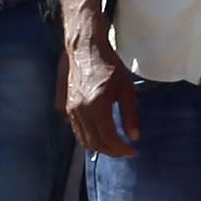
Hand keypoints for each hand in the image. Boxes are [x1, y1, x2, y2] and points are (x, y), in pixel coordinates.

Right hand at [61, 28, 139, 158]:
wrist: (84, 48)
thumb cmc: (108, 65)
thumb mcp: (126, 88)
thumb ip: (130, 114)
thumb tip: (134, 137)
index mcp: (96, 106)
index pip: (108, 138)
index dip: (121, 149)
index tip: (132, 151)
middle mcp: (80, 111)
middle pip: (94, 143)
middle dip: (111, 151)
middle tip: (124, 151)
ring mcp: (70, 110)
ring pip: (83, 139)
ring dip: (99, 147)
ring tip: (113, 146)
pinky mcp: (65, 107)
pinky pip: (76, 129)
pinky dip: (88, 137)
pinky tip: (99, 134)